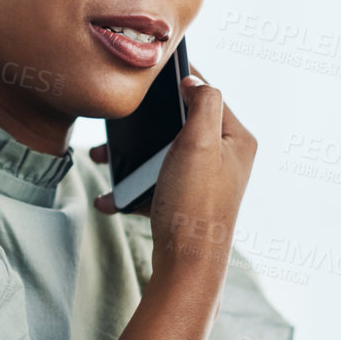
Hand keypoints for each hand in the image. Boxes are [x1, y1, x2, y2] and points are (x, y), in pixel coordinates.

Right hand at [91, 71, 255, 283]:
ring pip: (163, 153)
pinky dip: (134, 186)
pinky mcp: (187, 201)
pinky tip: (112, 196)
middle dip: (146, 125)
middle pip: (182, 124)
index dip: (179, 81)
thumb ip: (203, 101)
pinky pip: (156, 182)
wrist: (186, 266)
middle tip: (120, 122)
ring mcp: (206, 181)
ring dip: (133, 157)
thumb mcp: (200, 142)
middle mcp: (227, 158)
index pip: (208, 94)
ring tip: (103, 158)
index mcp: (237, 139)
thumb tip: (193, 80)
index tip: (149, 74)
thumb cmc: (194, 204)